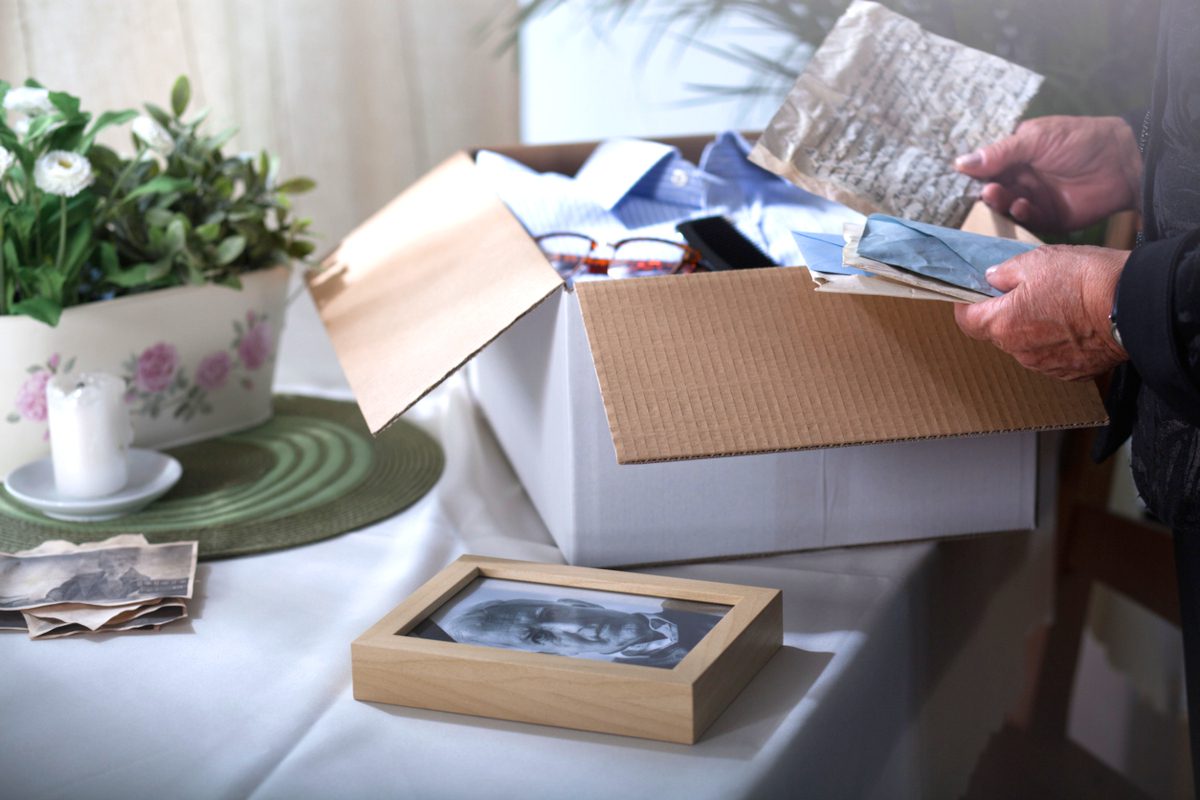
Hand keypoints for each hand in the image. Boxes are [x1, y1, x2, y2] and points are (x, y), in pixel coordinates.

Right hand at [954, 116, 1141, 232]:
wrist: (1121, 162)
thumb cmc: (1079, 141)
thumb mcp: (1036, 138)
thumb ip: (999, 153)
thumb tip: (960, 163)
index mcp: (1016, 156)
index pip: (987, 167)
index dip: (973, 174)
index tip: (959, 179)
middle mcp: (1022, 178)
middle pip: (993, 189)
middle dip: (987, 191)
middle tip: (987, 189)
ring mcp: (1035, 198)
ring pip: (1006, 206)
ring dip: (1000, 202)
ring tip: (999, 195)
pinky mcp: (1048, 217)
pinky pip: (1026, 220)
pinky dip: (1021, 215)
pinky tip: (1023, 206)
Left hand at [954, 245, 1128, 380]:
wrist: (1134, 305)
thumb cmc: (1084, 280)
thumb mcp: (1037, 260)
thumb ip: (1006, 273)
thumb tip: (992, 279)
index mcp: (1003, 324)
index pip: (967, 321)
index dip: (968, 305)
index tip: (976, 294)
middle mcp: (1019, 351)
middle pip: (997, 333)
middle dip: (1005, 313)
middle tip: (1026, 292)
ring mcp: (1045, 365)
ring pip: (1025, 346)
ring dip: (1032, 328)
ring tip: (1058, 306)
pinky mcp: (1071, 372)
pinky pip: (1052, 356)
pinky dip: (1056, 342)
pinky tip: (1075, 324)